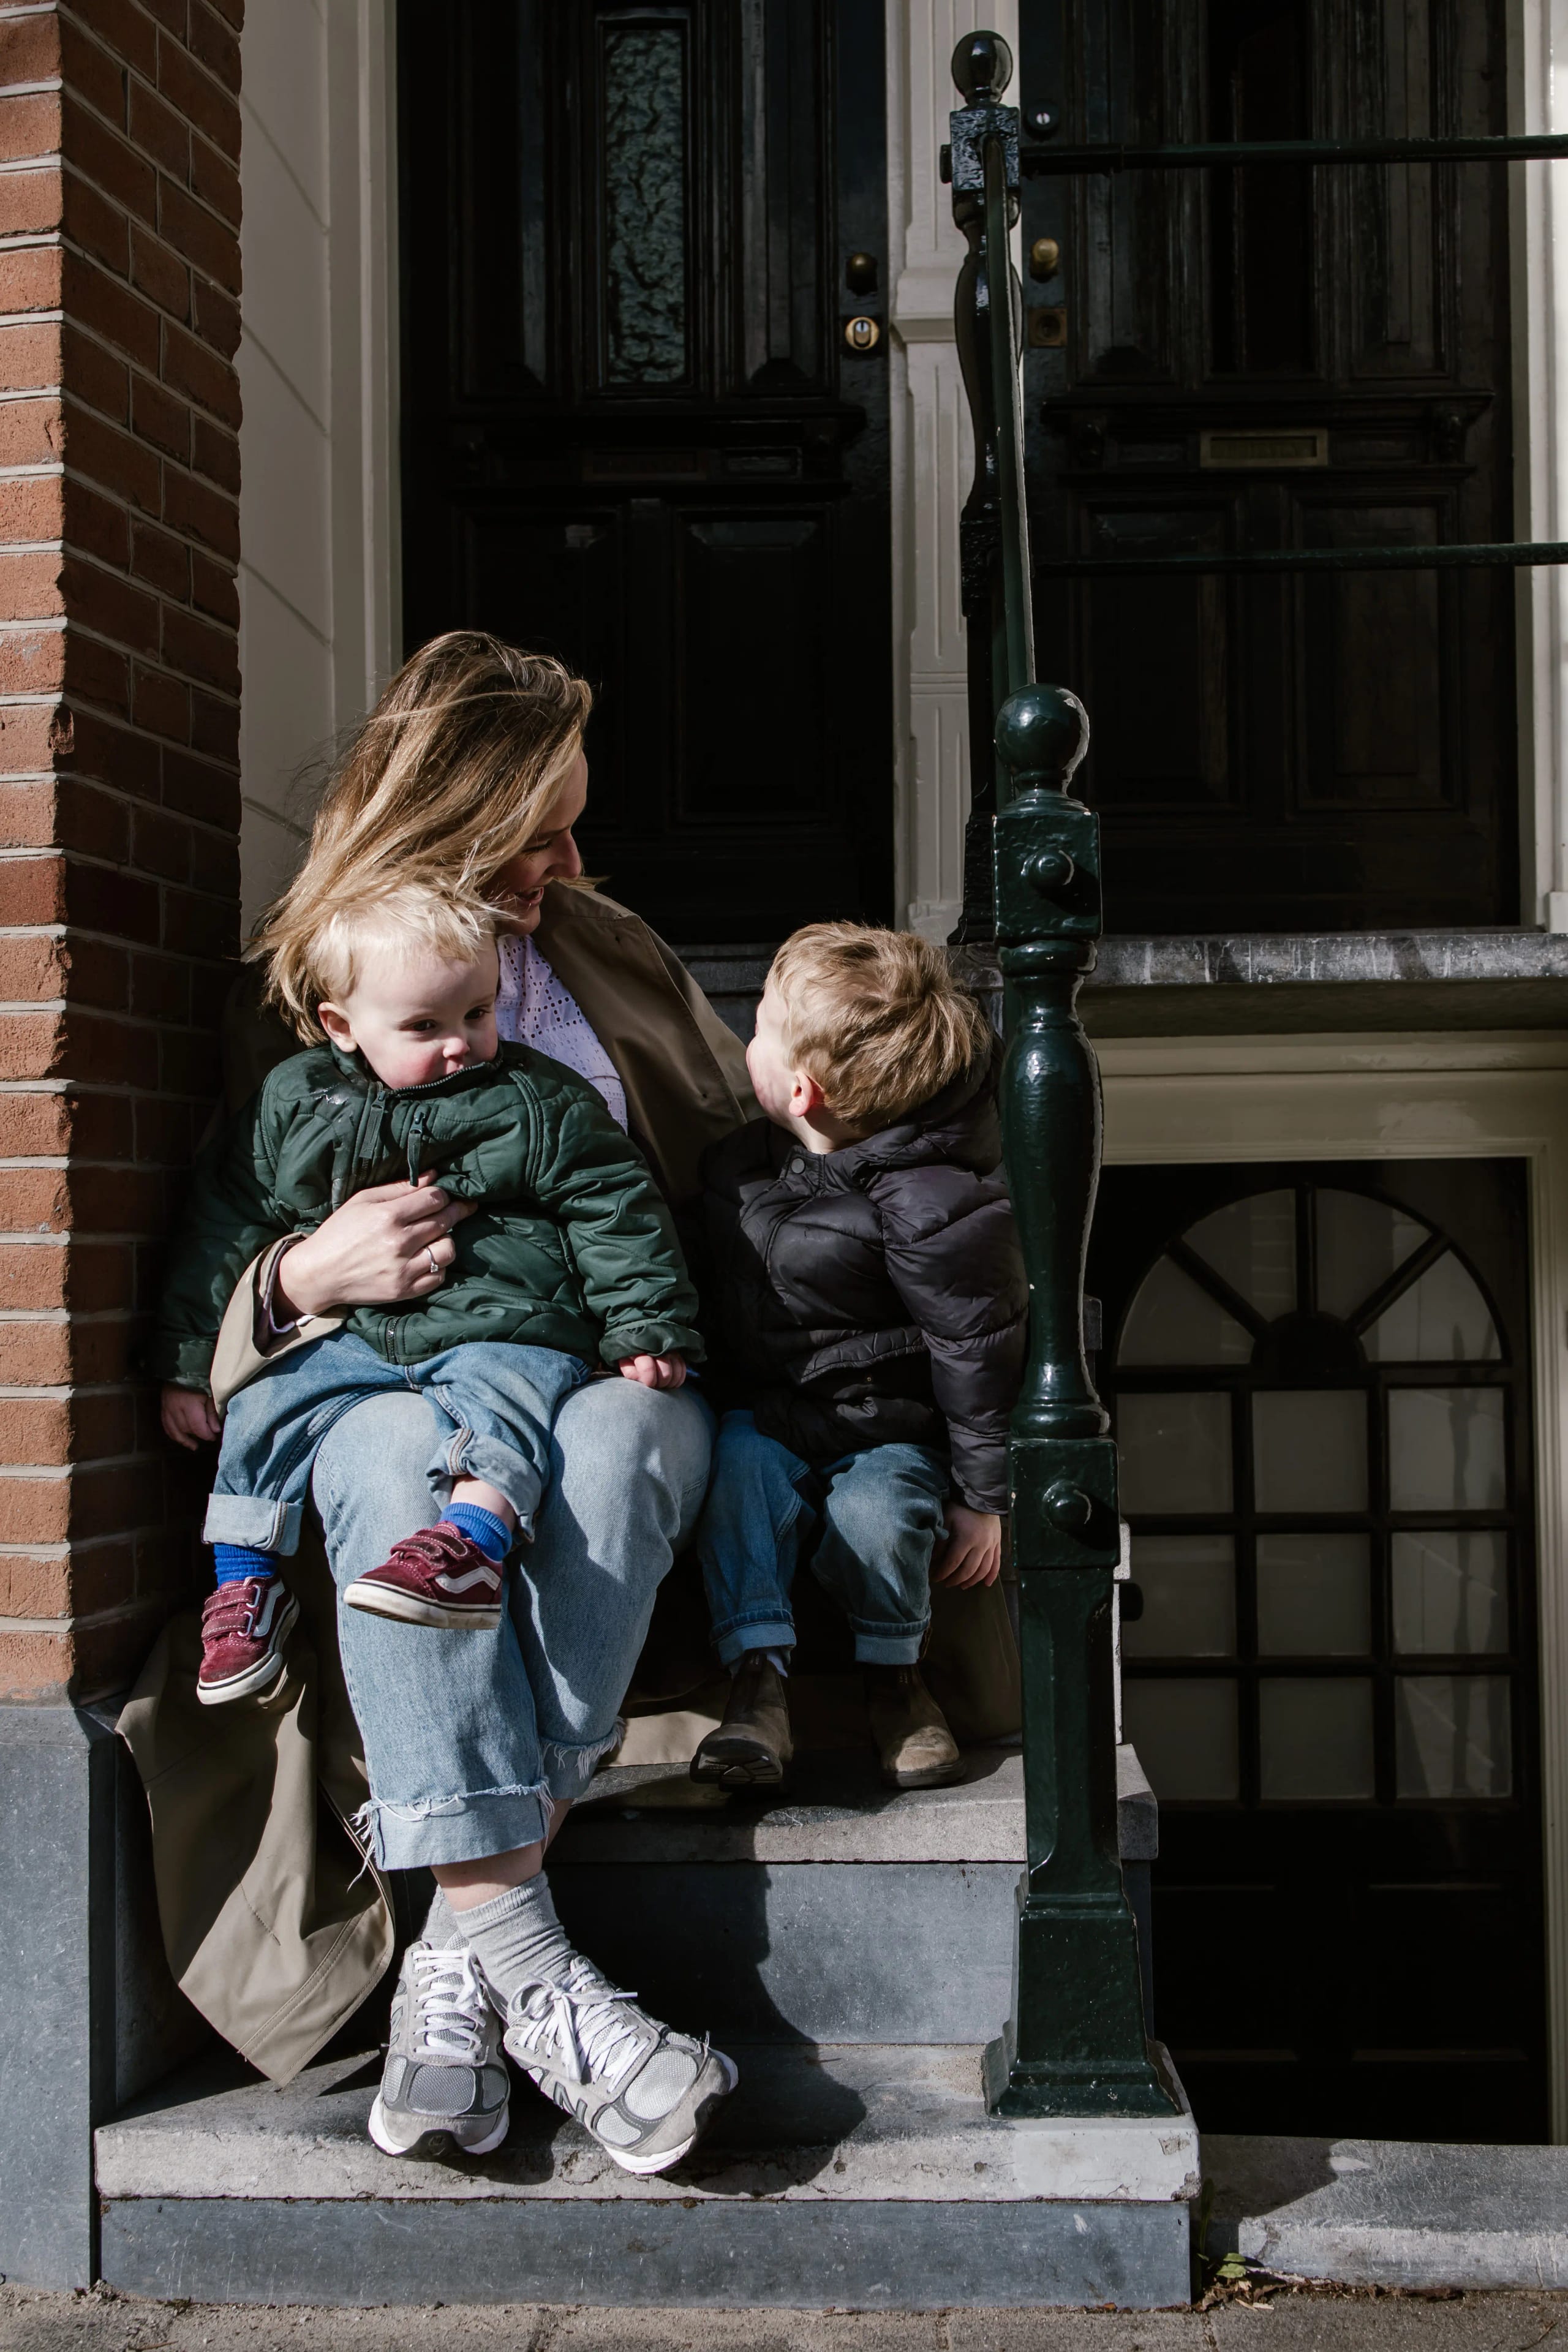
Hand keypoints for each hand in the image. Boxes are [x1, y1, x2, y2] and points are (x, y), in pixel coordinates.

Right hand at [162, 1385, 219, 1448]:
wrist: (182, 1366)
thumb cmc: (199, 1379)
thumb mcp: (210, 1394)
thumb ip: (212, 1412)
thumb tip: (215, 1430)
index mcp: (189, 1404)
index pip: (197, 1427)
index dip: (206, 1434)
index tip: (214, 1436)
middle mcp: (175, 1408)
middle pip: (186, 1429)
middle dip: (198, 1435)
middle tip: (208, 1436)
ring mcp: (167, 1408)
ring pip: (174, 1430)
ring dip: (184, 1439)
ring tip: (194, 1446)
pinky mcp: (163, 1407)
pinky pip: (166, 1425)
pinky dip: (173, 1433)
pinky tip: (180, 1438)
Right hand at [272, 1175, 473, 1318]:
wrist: (319, 1273)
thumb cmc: (339, 1232)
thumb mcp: (363, 1200)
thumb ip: (399, 1188)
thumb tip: (433, 1176)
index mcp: (387, 1216)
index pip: (435, 1199)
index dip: (444, 1194)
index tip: (445, 1196)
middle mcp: (398, 1243)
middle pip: (445, 1222)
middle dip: (455, 1212)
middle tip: (460, 1208)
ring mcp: (403, 1269)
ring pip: (448, 1250)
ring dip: (446, 1240)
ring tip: (435, 1236)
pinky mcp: (404, 1290)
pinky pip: (439, 1276)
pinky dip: (437, 1266)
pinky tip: (426, 1258)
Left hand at [616, 1351, 686, 1390]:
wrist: (640, 1341)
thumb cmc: (631, 1356)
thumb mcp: (625, 1363)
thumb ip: (630, 1372)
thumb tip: (643, 1379)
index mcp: (641, 1349)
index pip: (648, 1368)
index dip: (649, 1380)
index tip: (647, 1383)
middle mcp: (658, 1347)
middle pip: (666, 1372)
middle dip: (660, 1383)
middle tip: (654, 1384)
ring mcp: (670, 1349)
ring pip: (676, 1372)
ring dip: (669, 1382)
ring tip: (661, 1383)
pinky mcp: (678, 1352)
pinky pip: (683, 1369)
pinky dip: (678, 1379)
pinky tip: (670, 1381)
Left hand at [931, 1501, 1001, 1588]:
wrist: (981, 1494)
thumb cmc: (959, 1506)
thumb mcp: (946, 1520)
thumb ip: (941, 1541)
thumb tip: (933, 1560)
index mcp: (966, 1539)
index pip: (953, 1563)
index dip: (943, 1573)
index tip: (935, 1578)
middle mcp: (981, 1545)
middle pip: (968, 1570)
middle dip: (956, 1579)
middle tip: (946, 1583)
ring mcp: (991, 1545)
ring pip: (983, 1569)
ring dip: (972, 1580)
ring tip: (962, 1585)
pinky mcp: (998, 1543)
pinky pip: (996, 1563)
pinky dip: (991, 1575)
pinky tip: (986, 1584)